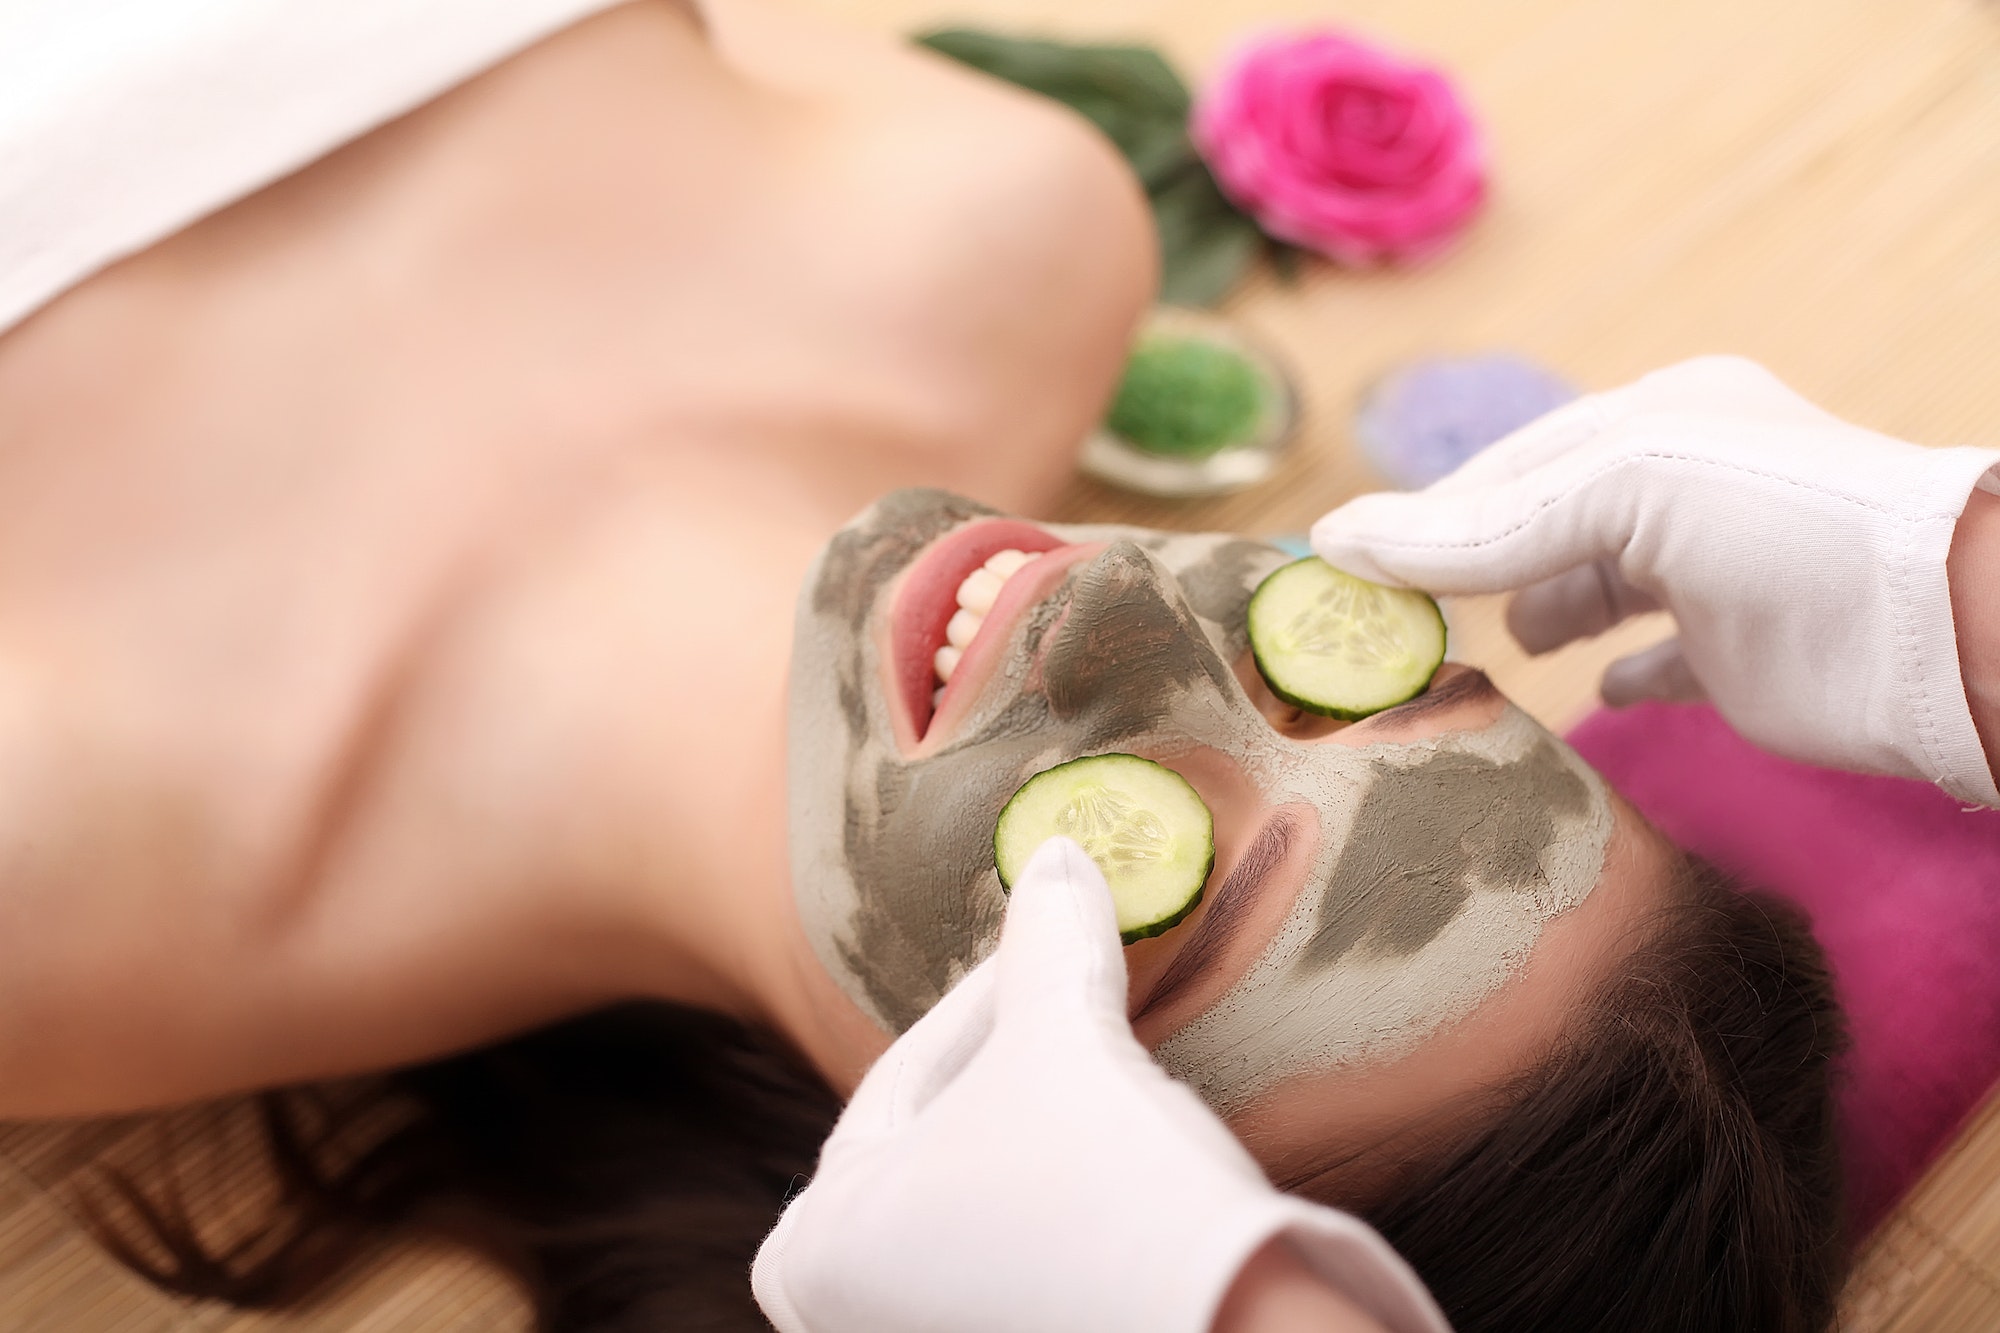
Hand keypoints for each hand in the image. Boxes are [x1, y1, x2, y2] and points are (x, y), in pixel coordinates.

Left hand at [751, 837, 1448, 1332]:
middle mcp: (844, 1314)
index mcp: (814, 1245)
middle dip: (1009, 1058)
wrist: (1230, 1332)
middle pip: (937, 1135)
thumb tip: (1053, 855)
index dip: (989, 991)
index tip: (1051, 928)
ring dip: (1038, 1122)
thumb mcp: (1065, 1043)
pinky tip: (1119, 1160)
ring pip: (981, 1195)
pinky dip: (1058, 1196)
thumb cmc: (1110, 1196)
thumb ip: (1045, 939)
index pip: (904, 1073)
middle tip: (1069, 995)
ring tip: (1103, 1065)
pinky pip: (1019, 1251)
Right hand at [1312, 356, 1999, 804]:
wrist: (1932, 632)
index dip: (1427, 514)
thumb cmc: (1782, 528)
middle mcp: (1684, 486)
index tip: (1345, 562)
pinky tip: (1592, 691)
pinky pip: (1658, 662)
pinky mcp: (1743, 656)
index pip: (1511, 465)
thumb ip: (1482, 524)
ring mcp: (1714, 571)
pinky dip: (1616, 673)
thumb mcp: (1621, 492)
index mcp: (1658, 421)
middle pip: (1545, 525)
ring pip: (1596, 587)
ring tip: (1495, 647)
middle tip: (1396, 621)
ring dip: (1540, 613)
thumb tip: (1336, 537)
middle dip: (1473, 566)